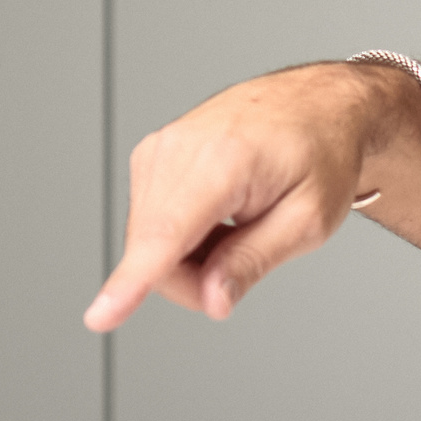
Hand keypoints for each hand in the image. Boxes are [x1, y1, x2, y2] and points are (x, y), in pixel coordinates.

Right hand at [86, 65, 409, 329]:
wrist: (318, 105)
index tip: (100, 316)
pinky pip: (150, 223)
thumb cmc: (320, 155)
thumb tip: (210, 301)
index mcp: (223, 160)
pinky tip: (218, 219)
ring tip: (239, 229)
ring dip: (188, 259)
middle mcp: (178, 148)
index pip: (167, 235)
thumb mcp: (308, 220)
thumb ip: (253, 262)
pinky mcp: (151, 157)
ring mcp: (159, 149)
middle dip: (193, 281)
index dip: (132, 283)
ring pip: (148, 243)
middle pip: (154, 251)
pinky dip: (181, 238)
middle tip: (243, 271)